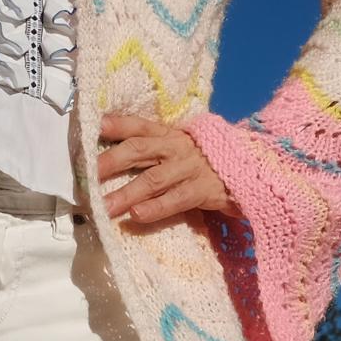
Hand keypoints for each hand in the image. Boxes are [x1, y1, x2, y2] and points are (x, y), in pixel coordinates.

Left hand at [95, 113, 229, 229]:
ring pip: (152, 179)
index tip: (95, 126)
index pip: (140, 127)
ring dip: (126, 193)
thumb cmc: (207, 161)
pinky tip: (136, 216)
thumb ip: (155, 150)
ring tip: (104, 206)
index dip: (118, 125)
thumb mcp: (182, 148)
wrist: (252, 170)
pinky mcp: (203, 190)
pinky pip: (175, 200)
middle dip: (110, 161)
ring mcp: (190, 168)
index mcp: (170, 135)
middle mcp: (177, 148)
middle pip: (138, 150)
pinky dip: (155, 208)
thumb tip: (114, 158)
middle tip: (87, 174)